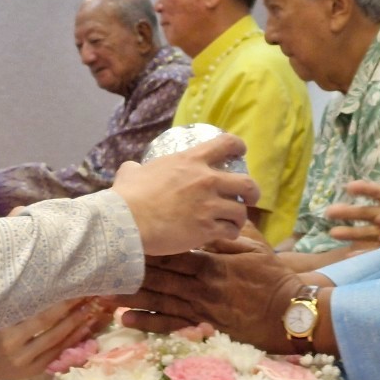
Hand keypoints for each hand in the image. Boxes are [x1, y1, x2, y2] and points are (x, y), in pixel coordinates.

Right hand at [0, 298, 107, 379]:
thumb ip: (15, 309)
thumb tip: (40, 287)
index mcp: (8, 335)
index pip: (40, 318)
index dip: (60, 305)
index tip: (74, 290)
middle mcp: (21, 351)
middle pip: (53, 329)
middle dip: (73, 312)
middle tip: (89, 295)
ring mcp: (30, 363)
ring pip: (58, 342)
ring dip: (77, 326)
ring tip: (92, 310)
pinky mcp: (36, 370)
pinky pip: (58, 353)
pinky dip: (72, 341)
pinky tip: (85, 329)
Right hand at [111, 134, 260, 255]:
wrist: (127, 222)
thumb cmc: (127, 196)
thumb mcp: (131, 173)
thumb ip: (137, 168)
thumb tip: (132, 169)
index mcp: (190, 161)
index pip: (225, 144)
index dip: (238, 146)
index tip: (242, 151)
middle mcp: (206, 181)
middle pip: (246, 183)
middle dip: (252, 192)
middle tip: (249, 197)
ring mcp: (208, 206)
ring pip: (241, 212)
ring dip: (239, 218)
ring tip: (233, 223)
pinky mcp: (206, 229)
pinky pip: (230, 231)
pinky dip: (230, 234)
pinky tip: (225, 235)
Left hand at [114, 236, 306, 352]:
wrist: (289, 313)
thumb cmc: (273, 278)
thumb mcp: (255, 248)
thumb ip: (228, 234)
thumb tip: (208, 215)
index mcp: (212, 263)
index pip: (173, 251)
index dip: (147, 245)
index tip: (125, 237)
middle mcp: (201, 286)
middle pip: (160, 275)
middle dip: (131, 269)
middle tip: (104, 263)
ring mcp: (200, 309)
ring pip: (160, 300)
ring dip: (132, 296)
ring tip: (105, 291)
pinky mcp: (203, 327)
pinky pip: (171, 326)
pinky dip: (149, 323)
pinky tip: (127, 320)